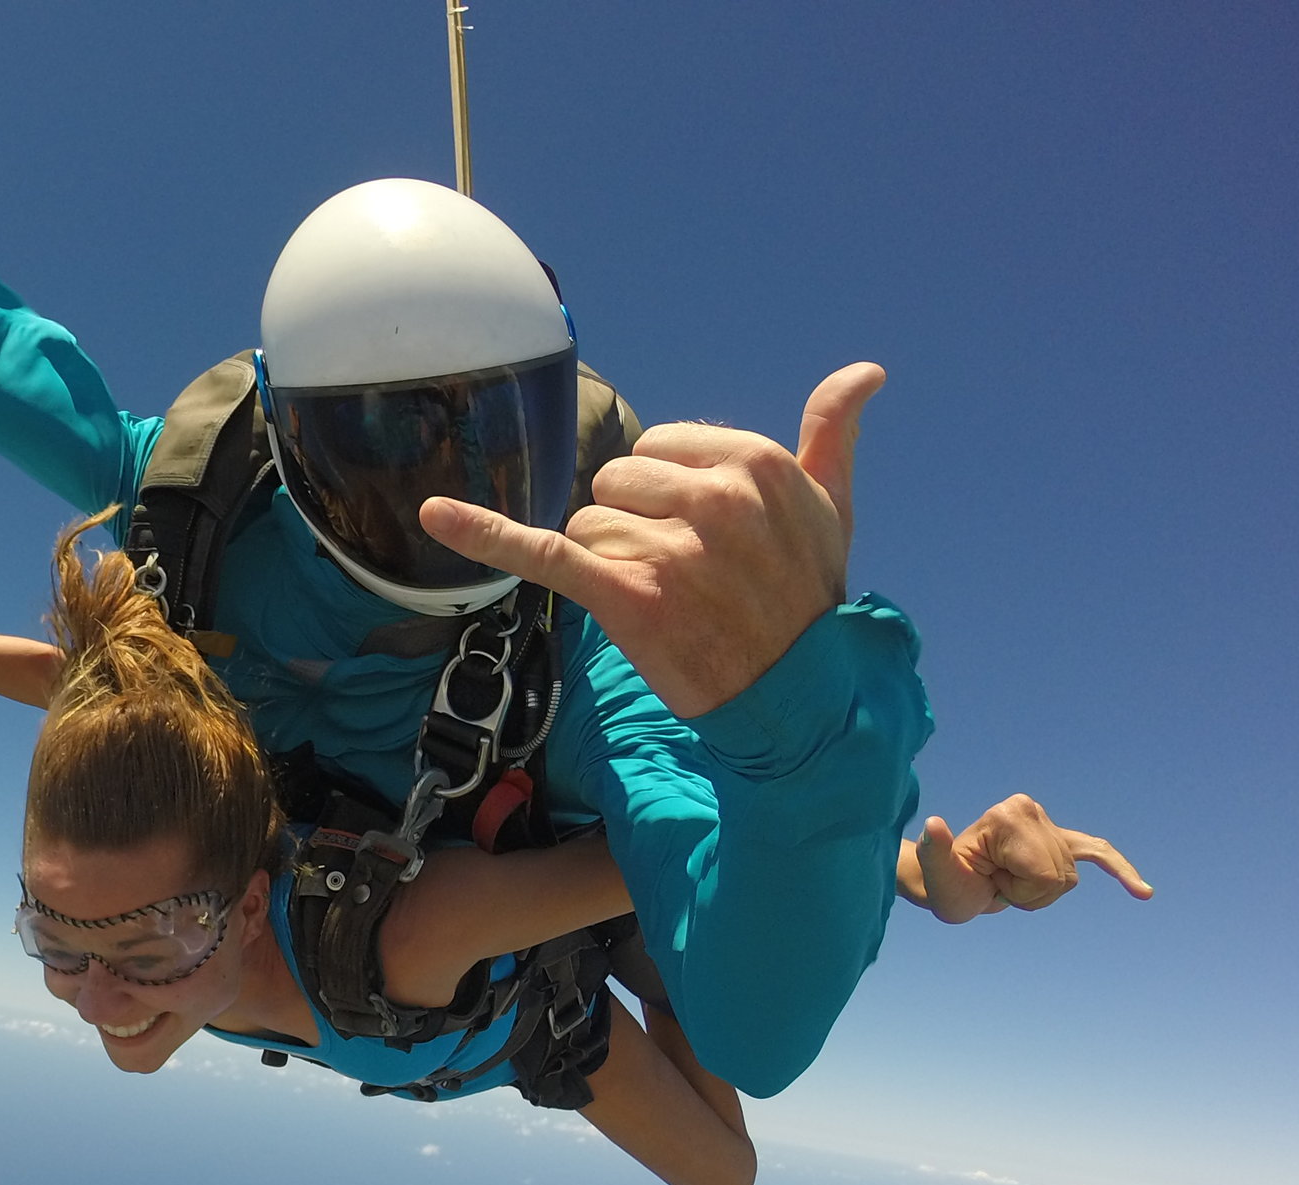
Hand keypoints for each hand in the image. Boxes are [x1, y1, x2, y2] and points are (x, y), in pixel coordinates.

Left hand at [419, 363, 883, 718]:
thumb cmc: (808, 602)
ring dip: (613, 566)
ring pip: (588, 526)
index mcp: (755, 464)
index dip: (668, 495)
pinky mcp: (627, 597)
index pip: (657, 447)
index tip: (707, 538)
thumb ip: (831, 436)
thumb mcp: (834, 512)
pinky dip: (484, 533)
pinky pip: (543, 551)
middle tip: (688, 578)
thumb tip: (864, 371)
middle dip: (635, 527)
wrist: (797, 700)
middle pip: (615, 483)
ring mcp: (669, 549)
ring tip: (667, 604)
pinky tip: (434, 515)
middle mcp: (714, 499)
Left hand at [910, 795, 1153, 921]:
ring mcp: (1045, 824)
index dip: (1022, 891)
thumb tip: (934, 826)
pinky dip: (1122, 870)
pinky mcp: (1059, 839)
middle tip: (998, 884)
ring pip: (1071, 878)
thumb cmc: (945, 883)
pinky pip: (1099, 853)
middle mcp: (1030, 810)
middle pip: (1061, 875)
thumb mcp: (937, 874)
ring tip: (1009, 883)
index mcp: (1009, 814)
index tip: (992, 882)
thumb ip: (934, 851)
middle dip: (1031, 893)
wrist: (950, 882)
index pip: (1045, 872)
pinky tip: (1143, 893)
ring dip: (1040, 893)